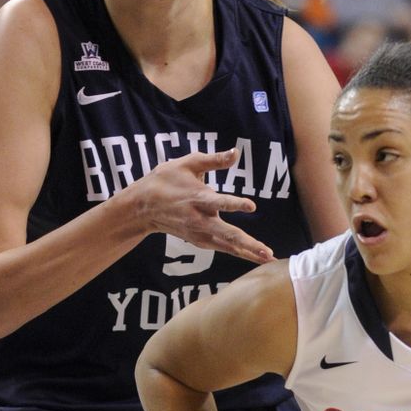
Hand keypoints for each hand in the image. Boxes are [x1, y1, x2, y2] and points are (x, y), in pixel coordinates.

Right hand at [134, 149, 273, 264]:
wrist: (142, 206)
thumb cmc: (165, 180)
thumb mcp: (187, 164)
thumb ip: (214, 160)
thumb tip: (237, 152)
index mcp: (198, 198)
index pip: (219, 202)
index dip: (235, 203)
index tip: (252, 205)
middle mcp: (200, 220)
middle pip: (227, 234)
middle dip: (248, 244)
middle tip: (267, 252)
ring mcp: (199, 233)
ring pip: (228, 246)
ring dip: (249, 253)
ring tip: (268, 258)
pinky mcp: (199, 240)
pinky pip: (223, 248)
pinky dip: (239, 253)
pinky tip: (255, 257)